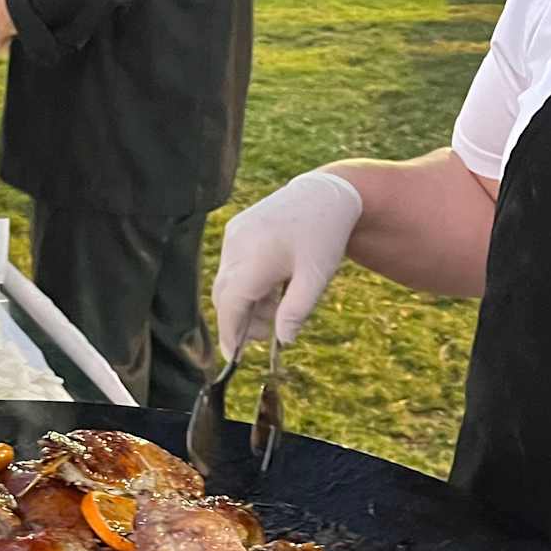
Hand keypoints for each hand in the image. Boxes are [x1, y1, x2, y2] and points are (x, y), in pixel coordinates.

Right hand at [211, 170, 363, 357]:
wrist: (325, 192)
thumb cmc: (324, 236)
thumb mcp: (316, 278)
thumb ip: (297, 311)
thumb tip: (283, 340)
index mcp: (254, 260)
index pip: (231, 307)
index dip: (230, 335)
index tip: (234, 358)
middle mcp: (236, 247)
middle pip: (226, 298)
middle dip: (241, 321)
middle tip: (266, 334)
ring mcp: (233, 236)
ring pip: (228, 283)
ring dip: (246, 302)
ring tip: (276, 306)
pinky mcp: (236, 230)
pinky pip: (232, 267)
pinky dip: (245, 284)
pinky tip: (271, 285)